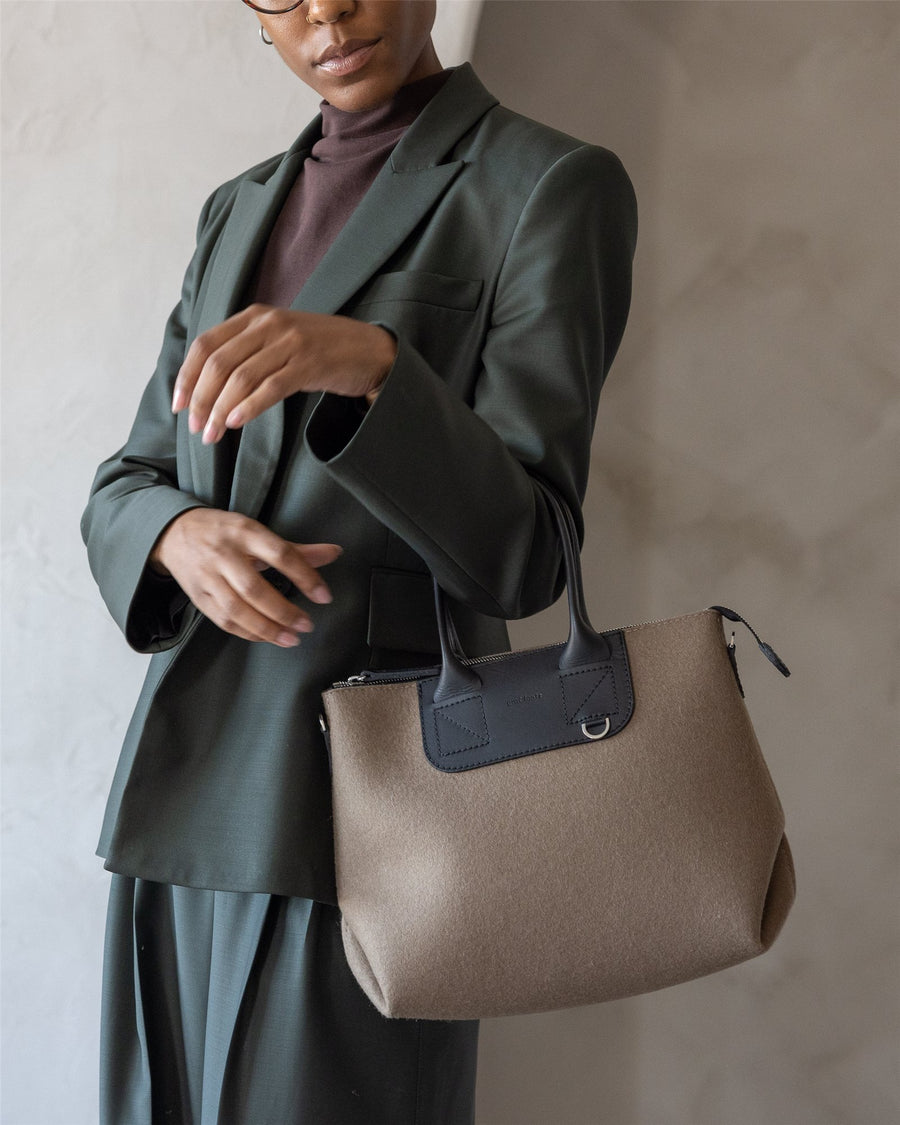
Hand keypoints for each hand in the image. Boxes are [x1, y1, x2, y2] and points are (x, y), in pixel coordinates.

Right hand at [150, 508, 341, 646]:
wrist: (174, 533)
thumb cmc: (222, 532)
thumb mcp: (258, 531)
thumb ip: (296, 549)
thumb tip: (333, 553)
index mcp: (245, 532)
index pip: (280, 554)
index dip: (305, 576)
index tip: (323, 595)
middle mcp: (224, 554)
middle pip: (255, 588)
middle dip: (283, 611)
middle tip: (306, 625)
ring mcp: (208, 576)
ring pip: (236, 609)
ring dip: (266, 628)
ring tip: (290, 638)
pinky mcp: (198, 596)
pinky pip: (223, 620)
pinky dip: (247, 632)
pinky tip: (266, 636)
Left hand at [171, 304, 396, 443]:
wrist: (369, 350)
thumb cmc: (319, 351)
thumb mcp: (277, 341)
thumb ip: (246, 352)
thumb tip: (205, 387)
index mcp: (254, 316)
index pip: (206, 344)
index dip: (186, 376)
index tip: (178, 406)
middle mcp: (269, 323)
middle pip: (219, 363)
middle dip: (201, 400)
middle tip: (196, 429)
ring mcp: (291, 341)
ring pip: (241, 377)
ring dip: (221, 410)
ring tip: (213, 435)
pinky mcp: (310, 363)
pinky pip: (271, 387)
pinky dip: (249, 407)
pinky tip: (236, 423)